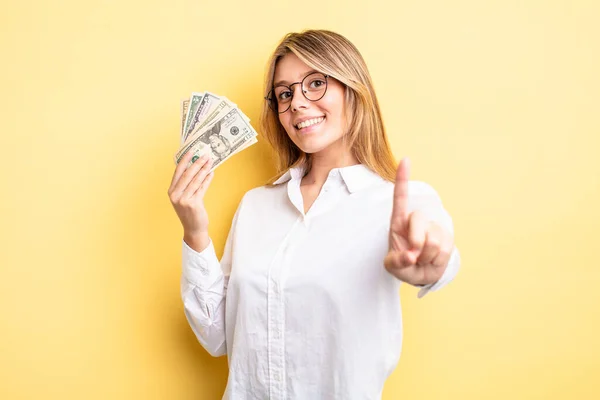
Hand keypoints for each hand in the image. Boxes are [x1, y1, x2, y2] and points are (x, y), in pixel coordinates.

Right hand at [167, 151, 213, 236]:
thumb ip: (187, 184)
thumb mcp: (184, 197)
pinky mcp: (193, 204)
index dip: (184, 160)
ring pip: (195, 180)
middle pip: (187, 174)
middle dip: (197, 163)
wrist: (193, 229)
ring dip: (204, 169)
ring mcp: (183, 200)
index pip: (178, 172)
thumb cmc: (190, 212)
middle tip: (205, 155)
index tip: (191, 151)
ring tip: (210, 162)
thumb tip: (197, 166)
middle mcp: (175, 195)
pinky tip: (211, 173)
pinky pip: (202, 188)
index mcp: (171, 191)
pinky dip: (207, 180)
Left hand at [384, 158, 453, 285]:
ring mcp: (432, 228)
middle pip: (418, 220)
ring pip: (433, 239)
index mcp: (398, 223)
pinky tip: (432, 260)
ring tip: (422, 259)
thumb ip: (397, 262)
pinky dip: (437, 260)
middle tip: (413, 257)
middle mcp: (415, 221)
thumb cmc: (403, 266)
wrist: (421, 274)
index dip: (403, 179)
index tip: (406, 160)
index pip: (400, 198)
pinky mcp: (446, 236)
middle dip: (416, 241)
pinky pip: (445, 249)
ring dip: (427, 256)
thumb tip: (411, 256)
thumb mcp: (394, 267)